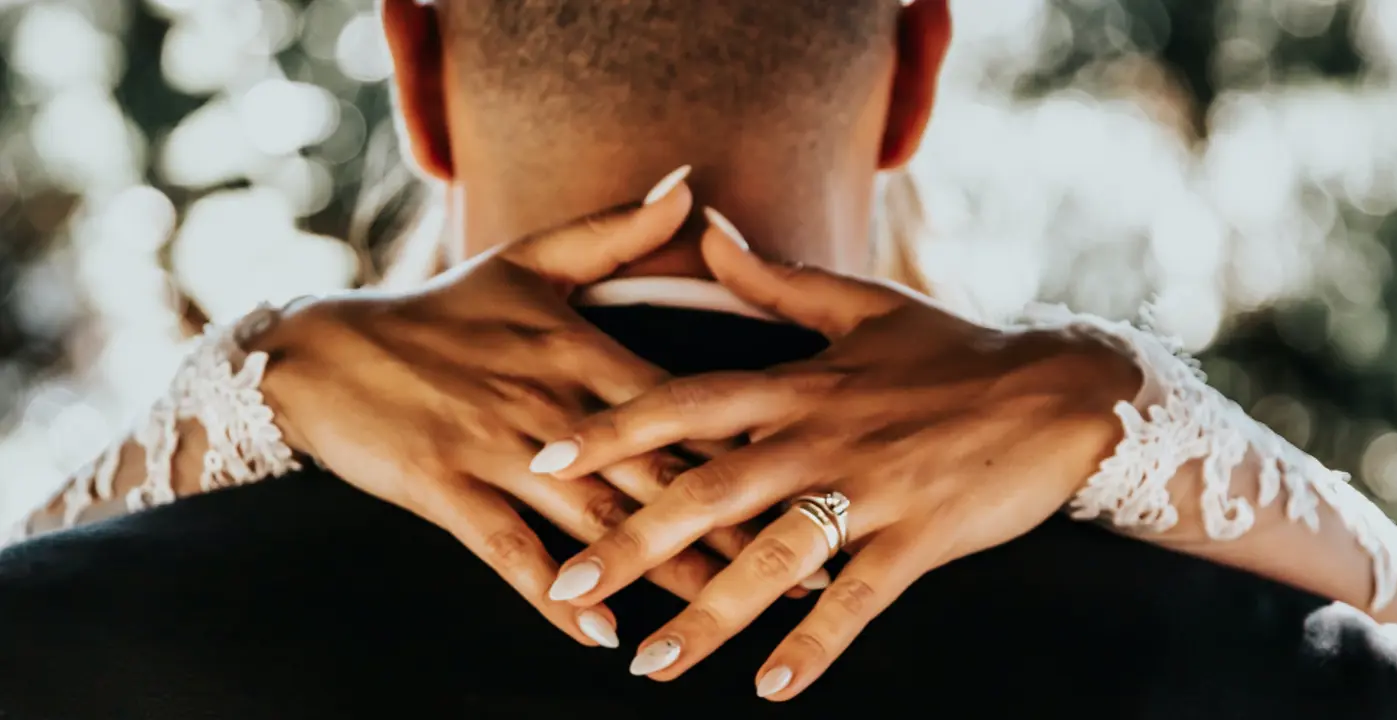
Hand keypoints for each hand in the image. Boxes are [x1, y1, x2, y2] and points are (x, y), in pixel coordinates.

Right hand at [251, 168, 762, 649]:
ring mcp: (496, 448)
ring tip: (722, 614)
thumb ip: (616, 231)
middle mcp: (549, 402)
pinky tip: (600, 629)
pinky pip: (509, 552)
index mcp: (579, 349)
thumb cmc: (441, 309)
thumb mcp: (528, 260)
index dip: (749, 447)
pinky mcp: (446, 489)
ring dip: (662, 570)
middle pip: (655, 473)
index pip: (681, 405)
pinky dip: (554, 590)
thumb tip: (691, 186)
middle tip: (798, 570)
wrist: (324, 348)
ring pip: (595, 519)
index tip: (809, 481)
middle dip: (731, 527)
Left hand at [536, 210, 1141, 696]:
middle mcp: (821, 437)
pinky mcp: (921, 539)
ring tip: (647, 665)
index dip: (611, 428)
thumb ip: (774, 278)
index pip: (686, 402)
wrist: (1064, 393)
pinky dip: (816, 646)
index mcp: (800, 382)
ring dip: (707, 616)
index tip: (543, 458)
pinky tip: (770, 690)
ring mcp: (872, 491)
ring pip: (773, 560)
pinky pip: (860, 601)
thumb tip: (708, 227)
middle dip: (631, 543)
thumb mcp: (861, 305)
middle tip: (565, 587)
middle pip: (708, 491)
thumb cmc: (956, 351)